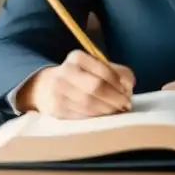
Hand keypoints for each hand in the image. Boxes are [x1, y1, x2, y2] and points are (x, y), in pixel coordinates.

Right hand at [19, 50, 135, 118]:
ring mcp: (58, 91)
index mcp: (77, 58)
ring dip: (107, 109)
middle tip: (125, 105)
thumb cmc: (79, 76)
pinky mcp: (56, 108)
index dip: (119, 83)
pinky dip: (96, 116)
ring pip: (89, 104)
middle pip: (96, 87)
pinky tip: (103, 115)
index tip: (128, 91)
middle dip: (115, 98)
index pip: (103, 71)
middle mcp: (65, 72)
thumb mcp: (94, 67)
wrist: (44, 87)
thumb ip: (116, 72)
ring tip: (116, 110)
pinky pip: (82, 115)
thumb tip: (130, 84)